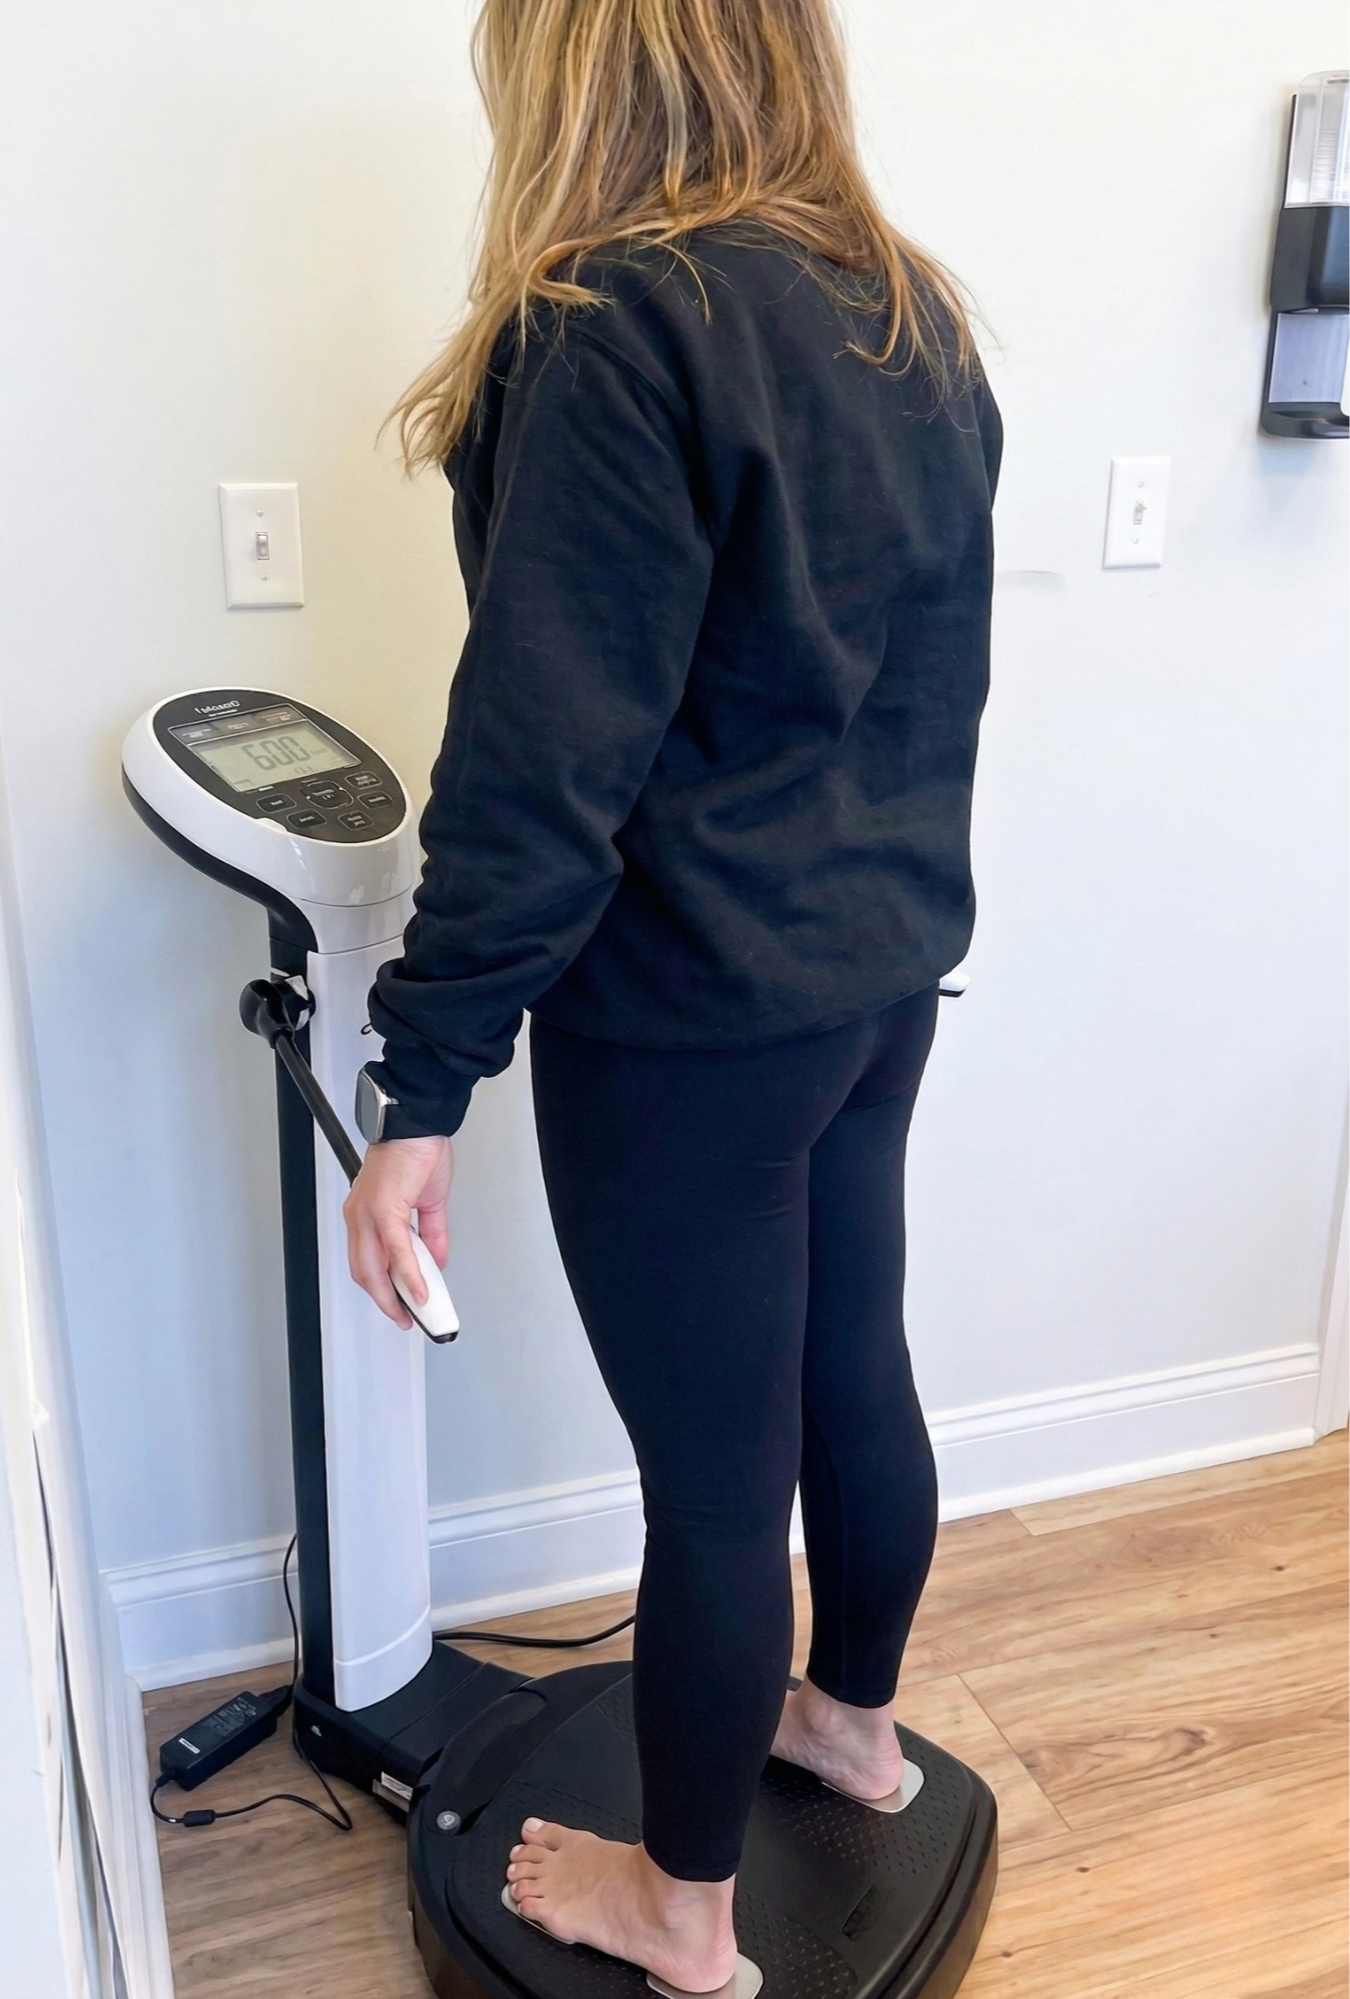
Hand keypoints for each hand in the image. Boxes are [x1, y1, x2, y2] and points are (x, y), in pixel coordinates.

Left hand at [343, 1136, 453, 1329]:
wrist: (416, 1122)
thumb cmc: (415, 1150)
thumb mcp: (427, 1202)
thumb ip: (431, 1235)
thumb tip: (436, 1262)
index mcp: (365, 1214)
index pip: (368, 1263)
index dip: (384, 1289)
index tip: (403, 1307)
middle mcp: (359, 1217)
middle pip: (366, 1273)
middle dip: (388, 1302)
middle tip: (409, 1318)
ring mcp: (368, 1214)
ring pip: (376, 1268)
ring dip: (398, 1296)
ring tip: (419, 1311)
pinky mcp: (384, 1210)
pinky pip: (397, 1251)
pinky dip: (410, 1275)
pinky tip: (422, 1290)